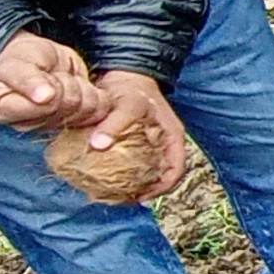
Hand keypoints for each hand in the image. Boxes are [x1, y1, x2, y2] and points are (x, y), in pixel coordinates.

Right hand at [0, 33, 108, 130]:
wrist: (40, 59)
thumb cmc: (22, 58)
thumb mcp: (19, 61)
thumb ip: (28, 79)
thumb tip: (44, 98)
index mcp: (5, 111)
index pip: (42, 104)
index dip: (49, 85)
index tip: (42, 72)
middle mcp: (28, 125)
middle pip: (66, 106)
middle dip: (65, 83)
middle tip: (54, 75)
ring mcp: (54, 127)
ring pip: (85, 109)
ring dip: (81, 87)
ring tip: (64, 80)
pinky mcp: (76, 124)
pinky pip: (100, 111)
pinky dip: (95, 94)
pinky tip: (80, 88)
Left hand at [93, 70, 188, 198]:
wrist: (123, 74)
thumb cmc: (132, 89)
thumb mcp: (129, 104)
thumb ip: (115, 124)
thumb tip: (98, 145)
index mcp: (173, 140)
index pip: (175, 173)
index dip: (161, 189)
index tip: (138, 197)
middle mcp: (163, 147)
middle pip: (158, 178)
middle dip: (139, 192)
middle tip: (115, 199)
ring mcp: (148, 147)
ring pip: (142, 174)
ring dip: (126, 186)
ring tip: (105, 193)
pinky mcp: (132, 145)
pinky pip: (128, 165)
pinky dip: (116, 174)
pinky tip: (97, 177)